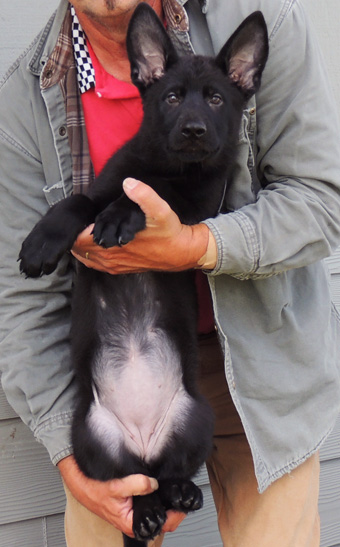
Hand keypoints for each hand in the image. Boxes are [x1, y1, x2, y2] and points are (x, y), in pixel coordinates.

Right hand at [58, 455, 185, 536]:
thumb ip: (136, 484)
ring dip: (169, 505)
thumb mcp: (116, 487)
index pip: (162, 525)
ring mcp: (137, 513)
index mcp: (132, 523)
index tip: (182, 505)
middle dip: (176, 510)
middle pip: (164, 521)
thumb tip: (152, 483)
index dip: (175, 516)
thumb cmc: (96, 490)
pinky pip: (153, 505)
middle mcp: (136, 521)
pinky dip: (161, 499)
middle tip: (185, 498)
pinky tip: (166, 490)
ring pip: (160, 513)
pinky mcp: (136, 505)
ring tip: (178, 493)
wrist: (84, 485)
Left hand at [71, 178, 216, 273]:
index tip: (77, 216)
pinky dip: (87, 254)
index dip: (75, 227)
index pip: (79, 239)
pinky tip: (89, 244)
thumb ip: (144, 196)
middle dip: (74, 235)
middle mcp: (110, 258)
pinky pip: (94, 264)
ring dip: (79, 245)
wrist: (182, 253)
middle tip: (76, 220)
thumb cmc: (169, 232)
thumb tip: (129, 182)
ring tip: (80, 230)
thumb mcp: (160, 210)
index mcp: (113, 244)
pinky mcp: (119, 269)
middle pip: (78, 248)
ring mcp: (113, 265)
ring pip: (84, 257)